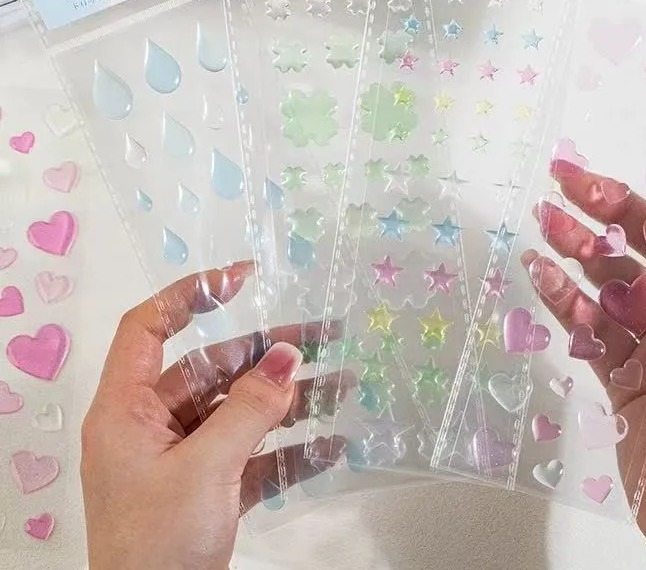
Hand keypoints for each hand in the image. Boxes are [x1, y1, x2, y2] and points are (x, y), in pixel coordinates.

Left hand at [81, 262, 346, 569]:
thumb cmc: (157, 546)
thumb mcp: (204, 469)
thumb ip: (249, 409)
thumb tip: (289, 354)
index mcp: (127, 410)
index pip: (148, 328)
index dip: (190, 294)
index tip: (244, 277)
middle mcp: (154, 427)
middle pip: (213, 369)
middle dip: (269, 354)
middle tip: (325, 335)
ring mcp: (184, 459)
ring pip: (241, 411)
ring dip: (290, 401)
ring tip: (344, 384)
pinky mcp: (210, 490)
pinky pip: (253, 455)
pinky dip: (290, 450)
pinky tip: (331, 443)